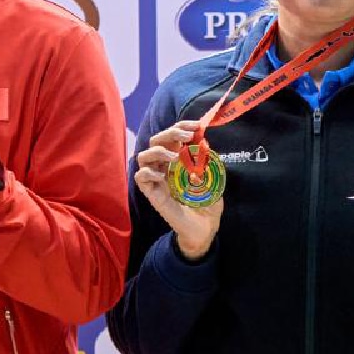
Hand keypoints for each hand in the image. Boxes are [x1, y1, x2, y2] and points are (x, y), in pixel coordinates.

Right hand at [134, 120, 223, 259]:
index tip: (196, 125)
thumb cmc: (208, 201)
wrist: (205, 228)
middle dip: (170, 133)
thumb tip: (205, 143)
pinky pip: (140, 178)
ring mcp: (157, 179)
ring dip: (158, 151)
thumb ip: (208, 162)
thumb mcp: (213, 178)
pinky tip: (162, 175)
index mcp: (179, 159)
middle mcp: (165, 166)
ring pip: (143, 156)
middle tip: (186, 136)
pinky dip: (148, 172)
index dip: (181, 126)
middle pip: (156, 141)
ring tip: (175, 156)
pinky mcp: (152, 194)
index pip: (173, 136)